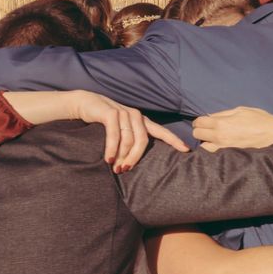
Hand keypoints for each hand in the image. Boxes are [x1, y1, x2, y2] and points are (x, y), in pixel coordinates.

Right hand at [70, 90, 188, 172]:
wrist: (86, 103)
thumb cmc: (104, 121)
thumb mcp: (121, 130)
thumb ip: (130, 140)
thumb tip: (134, 162)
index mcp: (141, 121)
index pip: (161, 131)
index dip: (174, 140)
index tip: (186, 149)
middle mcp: (135, 116)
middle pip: (142, 141)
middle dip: (134, 158)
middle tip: (125, 170)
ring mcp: (123, 113)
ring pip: (128, 140)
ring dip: (121, 156)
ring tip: (115, 167)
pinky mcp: (111, 113)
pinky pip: (114, 135)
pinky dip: (111, 149)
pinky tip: (108, 159)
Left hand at [192, 106, 272, 151]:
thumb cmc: (259, 120)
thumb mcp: (240, 110)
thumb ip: (223, 114)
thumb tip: (210, 117)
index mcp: (221, 123)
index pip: (199, 123)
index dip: (198, 121)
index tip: (202, 122)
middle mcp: (219, 137)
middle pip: (197, 135)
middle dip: (199, 131)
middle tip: (205, 131)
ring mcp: (223, 149)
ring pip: (203, 148)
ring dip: (204, 143)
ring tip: (210, 140)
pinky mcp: (230, 156)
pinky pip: (214, 155)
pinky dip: (212, 151)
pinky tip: (217, 148)